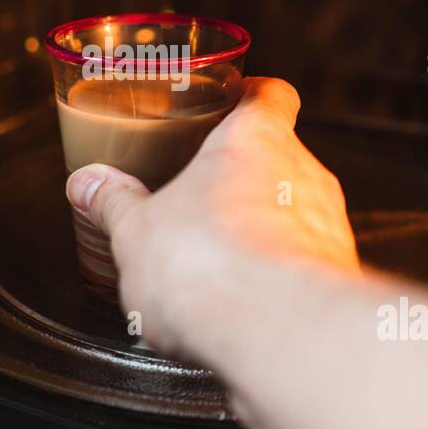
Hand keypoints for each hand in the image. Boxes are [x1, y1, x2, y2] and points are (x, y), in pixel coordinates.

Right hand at [64, 76, 360, 362]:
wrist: (272, 333)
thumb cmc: (209, 265)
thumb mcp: (135, 230)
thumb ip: (113, 202)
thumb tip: (89, 185)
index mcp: (254, 139)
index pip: (270, 95)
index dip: (253, 94)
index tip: (236, 98)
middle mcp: (304, 173)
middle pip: (281, 157)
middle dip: (243, 178)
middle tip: (204, 195)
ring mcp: (329, 226)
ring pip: (298, 213)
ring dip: (263, 230)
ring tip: (217, 260)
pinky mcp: (338, 278)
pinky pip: (307, 264)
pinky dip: (278, 276)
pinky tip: (243, 302)